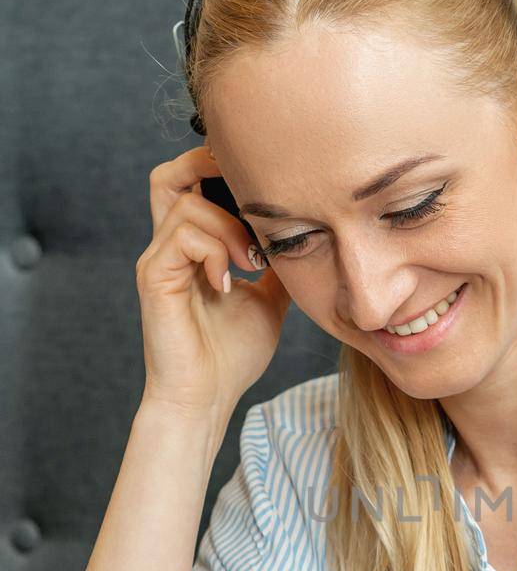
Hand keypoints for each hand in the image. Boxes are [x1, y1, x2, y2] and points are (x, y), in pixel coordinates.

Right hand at [136, 144, 289, 419]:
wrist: (207, 398)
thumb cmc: (232, 356)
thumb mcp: (268, 300)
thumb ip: (277, 266)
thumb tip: (307, 242)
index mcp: (192, 249)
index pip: (191, 184)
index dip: (220, 172)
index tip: (264, 193)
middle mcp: (169, 247)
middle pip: (170, 176)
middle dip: (210, 173)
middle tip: (251, 201)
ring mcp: (158, 260)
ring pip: (189, 205)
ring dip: (230, 227)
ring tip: (252, 263)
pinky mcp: (155, 278)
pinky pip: (185, 236)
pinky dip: (217, 250)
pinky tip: (231, 282)